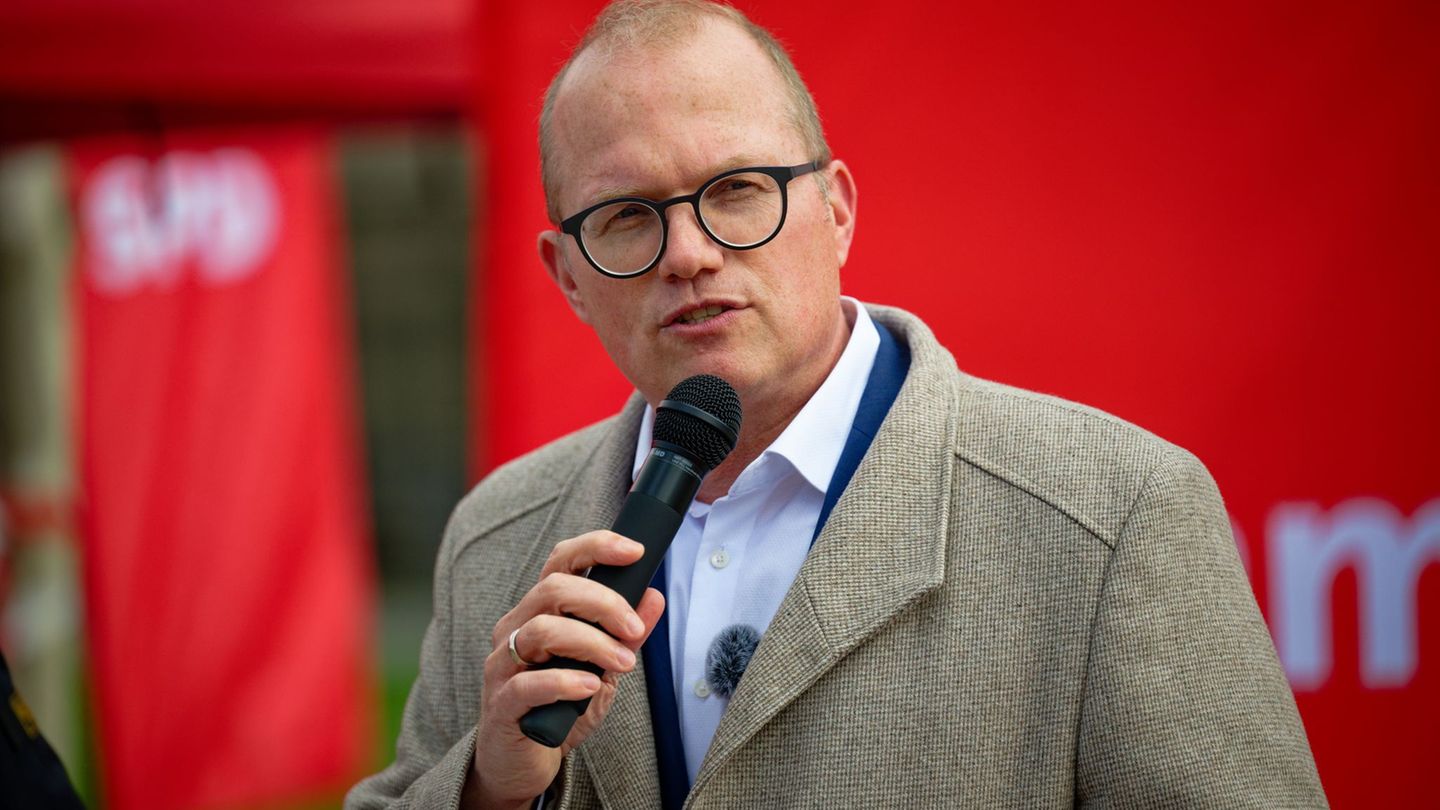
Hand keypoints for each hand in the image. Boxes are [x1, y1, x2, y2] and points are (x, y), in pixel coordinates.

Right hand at [465, 530, 665, 808]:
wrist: (523, 765)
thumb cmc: (559, 710)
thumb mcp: (603, 670)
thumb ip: (626, 636)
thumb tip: (653, 597)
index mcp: (539, 612)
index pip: (560, 562)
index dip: (595, 547)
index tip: (635, 551)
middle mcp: (515, 630)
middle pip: (552, 589)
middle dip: (602, 602)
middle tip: (633, 629)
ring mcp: (503, 666)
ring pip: (541, 630)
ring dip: (591, 642)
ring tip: (623, 662)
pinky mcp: (501, 705)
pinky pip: (527, 684)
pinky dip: (564, 681)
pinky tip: (589, 687)